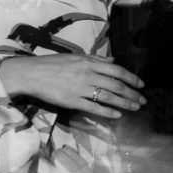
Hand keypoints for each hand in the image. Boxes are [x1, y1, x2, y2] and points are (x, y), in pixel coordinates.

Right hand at [0, 54, 145, 118]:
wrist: (30, 73)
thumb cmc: (50, 64)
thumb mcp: (73, 56)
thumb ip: (94, 58)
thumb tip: (112, 60)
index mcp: (88, 62)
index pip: (117, 71)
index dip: (132, 78)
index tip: (141, 85)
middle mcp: (88, 75)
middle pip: (117, 85)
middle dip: (132, 94)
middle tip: (142, 100)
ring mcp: (81, 88)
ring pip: (109, 97)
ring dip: (125, 103)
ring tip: (135, 108)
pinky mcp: (72, 101)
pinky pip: (94, 108)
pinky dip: (107, 112)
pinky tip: (116, 116)